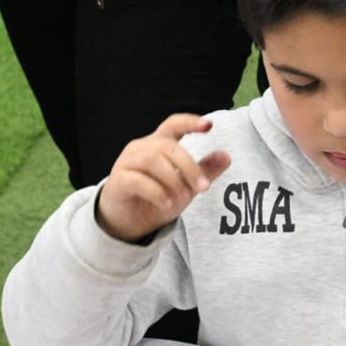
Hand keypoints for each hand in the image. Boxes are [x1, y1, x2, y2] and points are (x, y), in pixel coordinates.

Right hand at [97, 113, 230, 241]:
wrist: (130, 222)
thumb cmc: (158, 197)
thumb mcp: (187, 186)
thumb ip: (205, 171)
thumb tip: (227, 156)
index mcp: (159, 144)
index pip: (173, 124)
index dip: (190, 122)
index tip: (209, 125)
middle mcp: (142, 148)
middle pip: (167, 146)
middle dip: (189, 166)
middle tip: (203, 187)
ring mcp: (127, 162)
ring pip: (152, 160)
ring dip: (173, 179)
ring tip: (183, 197)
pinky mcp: (118, 181)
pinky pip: (138, 181)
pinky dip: (156, 192)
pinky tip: (167, 203)